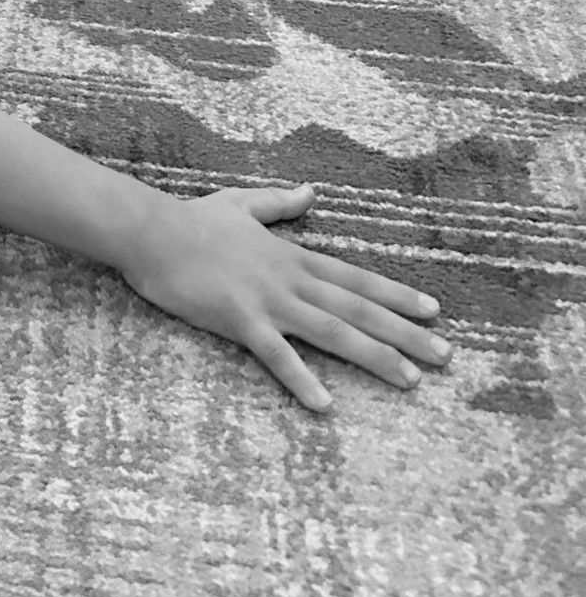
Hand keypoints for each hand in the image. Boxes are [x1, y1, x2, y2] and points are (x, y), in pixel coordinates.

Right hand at [117, 185, 449, 411]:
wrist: (150, 231)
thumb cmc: (191, 219)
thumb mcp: (241, 204)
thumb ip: (278, 202)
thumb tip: (310, 191)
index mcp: (292, 255)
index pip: (355, 278)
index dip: (397, 295)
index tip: (435, 310)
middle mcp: (290, 279)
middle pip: (358, 308)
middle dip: (405, 332)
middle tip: (446, 355)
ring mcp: (268, 300)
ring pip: (332, 331)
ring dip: (375, 355)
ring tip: (411, 380)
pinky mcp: (239, 320)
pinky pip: (277, 355)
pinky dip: (303, 379)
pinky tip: (326, 405)